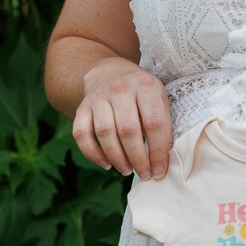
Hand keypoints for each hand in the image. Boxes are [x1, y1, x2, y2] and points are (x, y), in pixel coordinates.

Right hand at [72, 58, 172, 179]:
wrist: (110, 72)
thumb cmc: (141, 92)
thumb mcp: (159, 97)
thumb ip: (164, 124)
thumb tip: (163, 157)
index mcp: (146, 85)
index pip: (153, 123)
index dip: (158, 150)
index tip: (160, 170)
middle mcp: (121, 88)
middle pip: (128, 130)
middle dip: (138, 158)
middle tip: (145, 174)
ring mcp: (99, 97)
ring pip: (105, 133)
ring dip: (117, 157)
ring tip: (127, 170)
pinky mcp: (82, 107)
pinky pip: (81, 133)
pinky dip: (92, 153)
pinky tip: (106, 164)